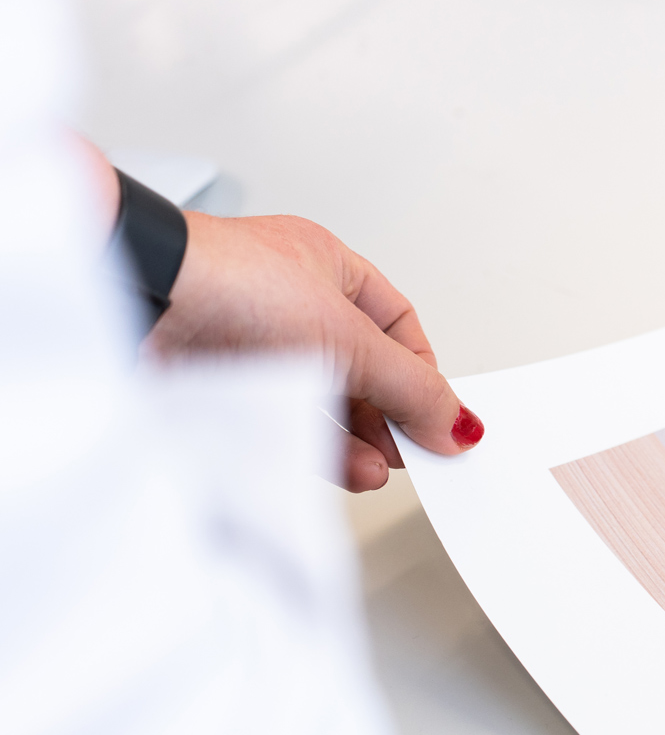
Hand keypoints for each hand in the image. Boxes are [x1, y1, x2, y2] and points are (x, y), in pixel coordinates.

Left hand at [149, 212, 481, 491]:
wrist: (139, 302)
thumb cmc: (228, 282)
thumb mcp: (351, 337)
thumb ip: (412, 386)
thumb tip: (456, 422)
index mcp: (327, 267)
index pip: (396, 327)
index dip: (422, 374)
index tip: (440, 419)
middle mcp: (289, 302)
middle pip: (361, 372)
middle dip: (388, 417)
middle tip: (412, 451)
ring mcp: (252, 344)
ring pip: (322, 401)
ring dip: (356, 440)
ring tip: (377, 468)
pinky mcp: (223, 386)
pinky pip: (284, 423)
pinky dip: (317, 447)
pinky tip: (341, 465)